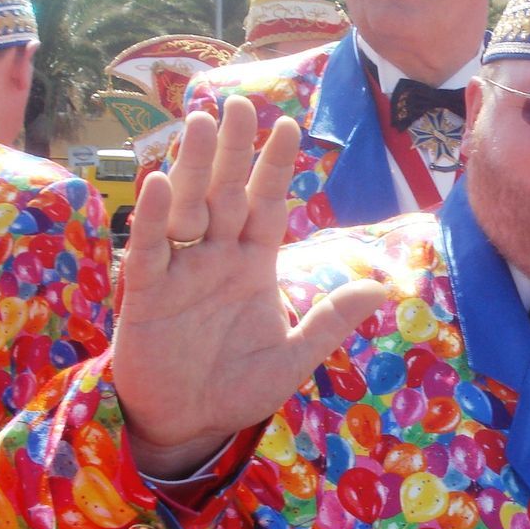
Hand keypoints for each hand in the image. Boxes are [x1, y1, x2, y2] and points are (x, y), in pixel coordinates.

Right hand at [115, 96, 385, 476]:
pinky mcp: (147, 294)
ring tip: (198, 123)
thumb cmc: (237, 386)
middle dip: (232, 150)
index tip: (289, 124)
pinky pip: (151, 249)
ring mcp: (181, 271)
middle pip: (226, 193)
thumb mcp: (293, 357)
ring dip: (192, 167)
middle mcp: (216, 257)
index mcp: (253, 264)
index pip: (268, 204)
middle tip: (237, 104)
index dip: (276, 166)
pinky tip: (157, 183)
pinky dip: (152, 217)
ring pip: (187, 208)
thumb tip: (382, 287)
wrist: (188, 424)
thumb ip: (330, 320)